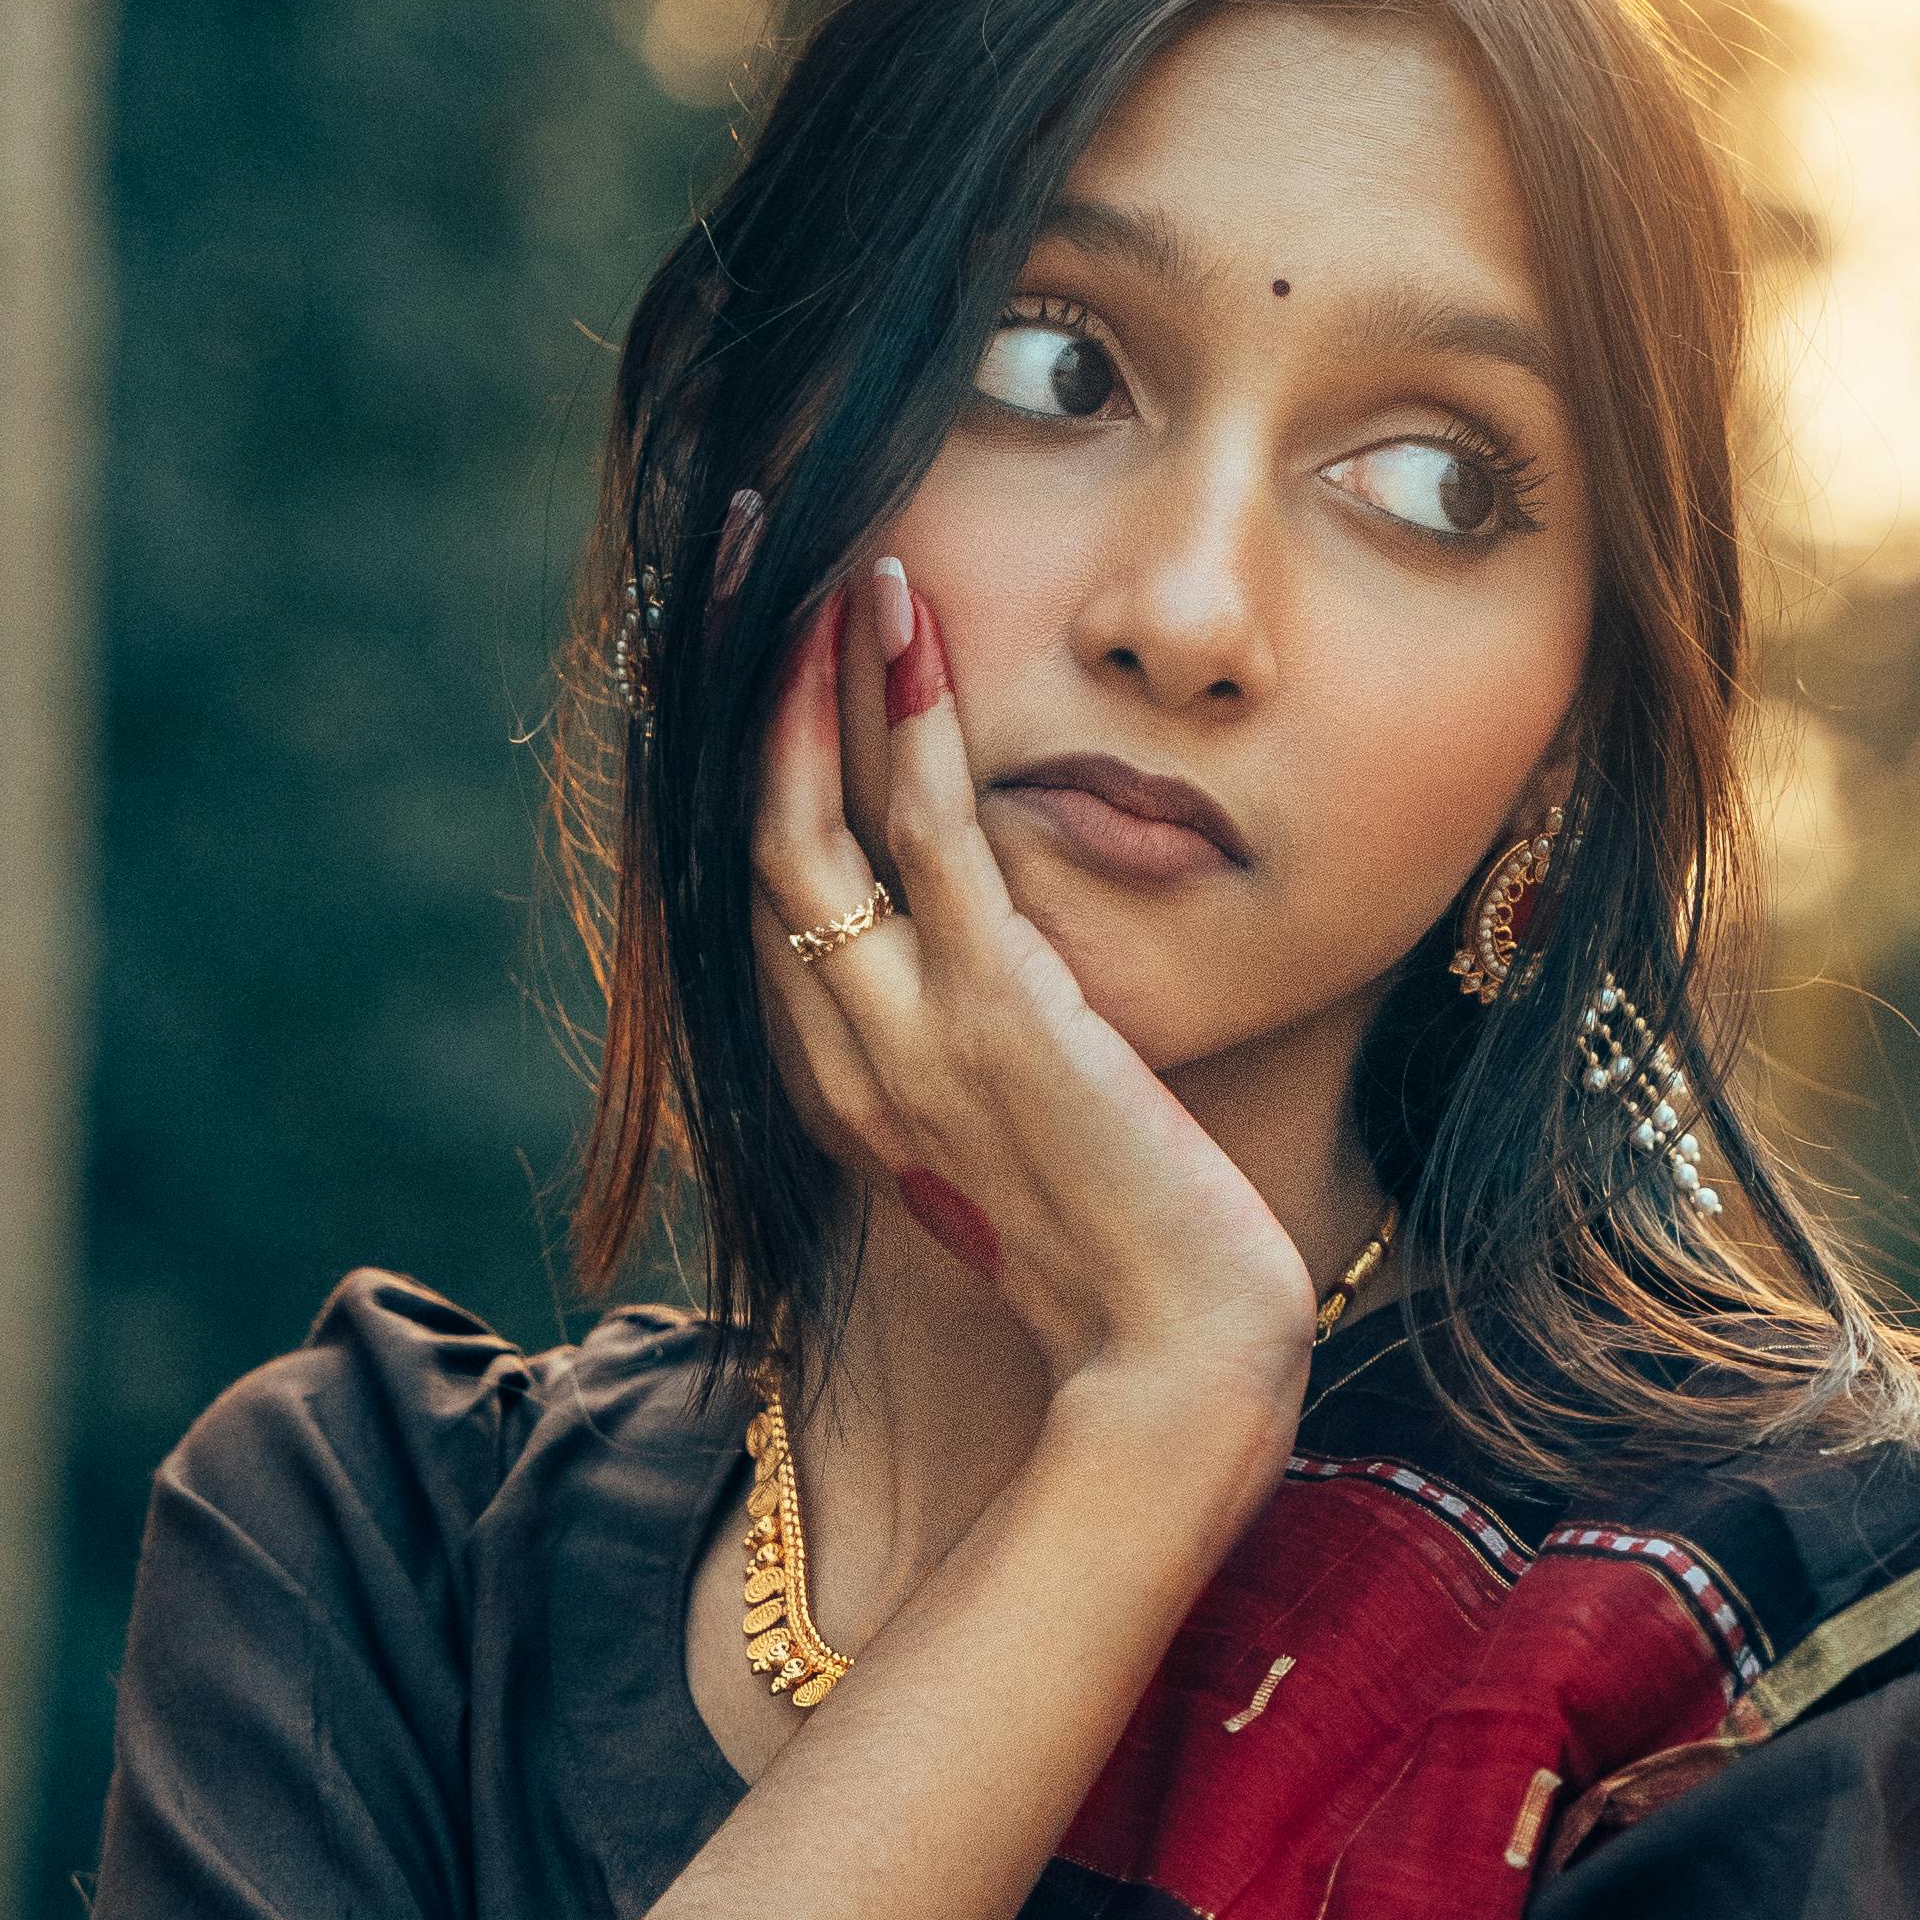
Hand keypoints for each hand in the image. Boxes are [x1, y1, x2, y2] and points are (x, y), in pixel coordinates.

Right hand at [756, 563, 1324, 1433]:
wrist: (1177, 1369)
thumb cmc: (1130, 1273)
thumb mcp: (1033, 1149)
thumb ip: (995, 1062)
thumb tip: (1010, 976)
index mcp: (846, 1089)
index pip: (767, 893)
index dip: (748, 761)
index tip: (754, 642)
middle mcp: (845, 1059)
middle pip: (751, 840)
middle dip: (742, 690)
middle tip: (746, 555)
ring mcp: (909, 1038)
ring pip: (812, 825)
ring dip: (813, 675)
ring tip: (829, 550)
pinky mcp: (994, 1018)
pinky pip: (928, 841)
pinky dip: (907, 723)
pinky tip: (907, 625)